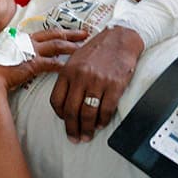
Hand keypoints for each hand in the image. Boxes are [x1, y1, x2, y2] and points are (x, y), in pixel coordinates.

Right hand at [0, 30, 86, 93]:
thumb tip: (22, 58)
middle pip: (55, 34)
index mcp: (21, 38)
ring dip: (72, 47)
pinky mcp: (32, 64)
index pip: (45, 33)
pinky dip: (62, 65)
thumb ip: (16, 54)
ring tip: (84, 48)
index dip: (59, 32)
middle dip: (71, 33)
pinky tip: (70, 67)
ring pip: (57, 46)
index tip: (69, 32)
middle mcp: (28, 41)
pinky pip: (51, 64)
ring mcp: (30, 51)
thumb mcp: (5, 55)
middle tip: (85, 33)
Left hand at [50, 24, 143, 142]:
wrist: (120, 39)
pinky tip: (101, 124)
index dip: (59, 115)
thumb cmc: (98, 49)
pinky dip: (102, 121)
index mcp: (68, 70)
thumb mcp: (75, 58)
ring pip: (87, 113)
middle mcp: (81, 77)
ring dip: (87, 129)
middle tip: (75, 137)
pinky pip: (106, 110)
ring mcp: (97, 81)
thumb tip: (65, 102)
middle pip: (71, 111)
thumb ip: (68, 78)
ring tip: (87, 135)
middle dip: (72, 128)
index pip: (56, 100)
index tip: (64, 121)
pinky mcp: (114, 86)